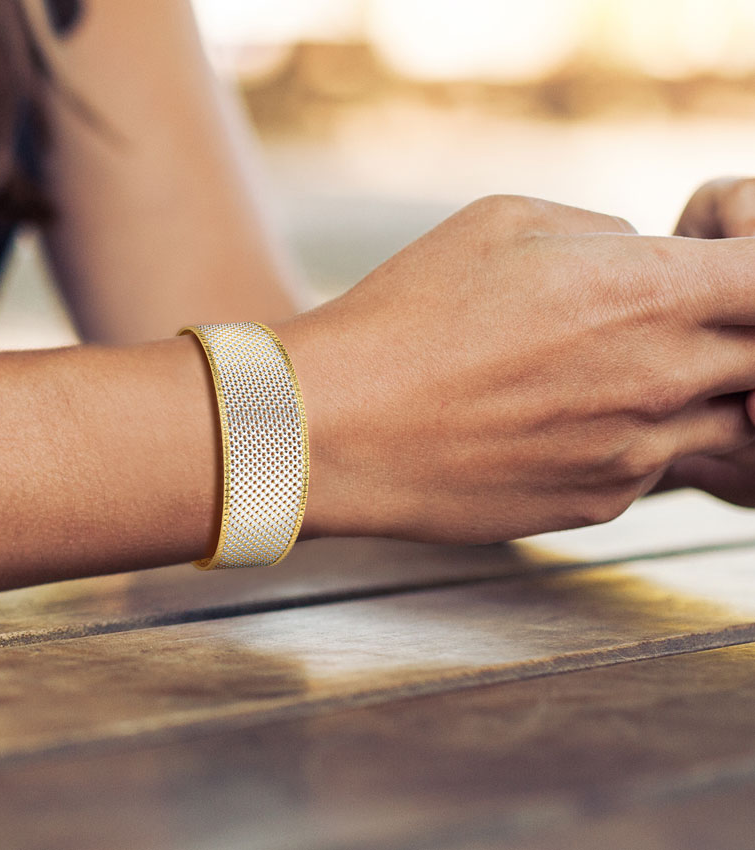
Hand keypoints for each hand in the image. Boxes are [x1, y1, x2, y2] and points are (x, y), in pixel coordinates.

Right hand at [277, 195, 754, 542]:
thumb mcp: (506, 223)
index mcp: (648, 292)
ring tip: (601, 375)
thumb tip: (641, 255)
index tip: (722, 272)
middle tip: (660, 324)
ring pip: (718, 423)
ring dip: (684, 393)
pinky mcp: (598, 505)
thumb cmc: (408, 314)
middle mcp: (661, 380)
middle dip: (731, 336)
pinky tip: (555, 422)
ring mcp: (634, 456)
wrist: (341, 425)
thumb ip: (603, 233)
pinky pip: (650, 468)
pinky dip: (628, 441)